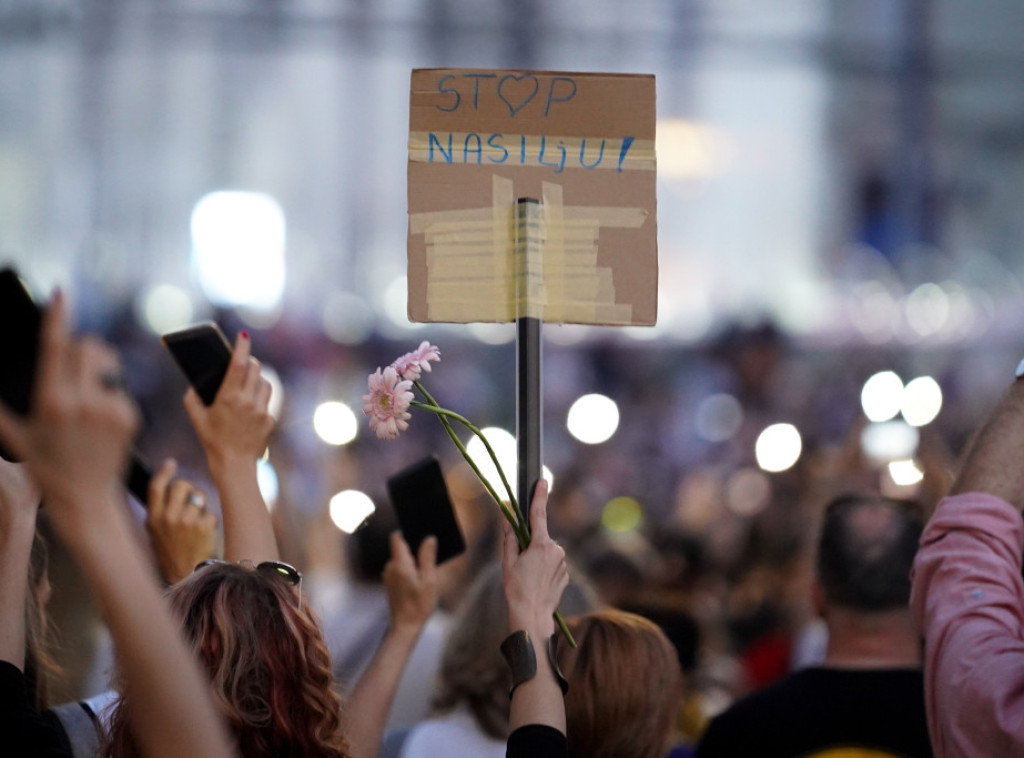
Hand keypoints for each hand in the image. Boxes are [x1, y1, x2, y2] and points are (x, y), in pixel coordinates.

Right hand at [0, 292, 138, 532]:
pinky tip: (98, 416)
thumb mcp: (16, 436)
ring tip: (84, 395)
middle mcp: (82, 402)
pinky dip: (109, 392)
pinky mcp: (130, 415)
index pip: (55, 348)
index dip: (57, 318)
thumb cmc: (46, 467)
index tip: (61, 293)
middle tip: (72, 361)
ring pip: (107, 364)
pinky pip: (119, 387)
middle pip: (87, 347)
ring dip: (96, 367)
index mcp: (51, 402)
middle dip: (80, 346)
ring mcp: (109, 409)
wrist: (85, 498)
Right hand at [146, 458, 217, 583]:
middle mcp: (167, 517)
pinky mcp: (203, 525)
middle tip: (192, 499)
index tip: (171, 463)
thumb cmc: (173, 555)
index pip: (155, 487)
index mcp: (153, 519)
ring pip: (198, 498)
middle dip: (189, 488)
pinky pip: (210, 512)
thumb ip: (161, 512)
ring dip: (201, 508)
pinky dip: (210, 522)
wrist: (186, 576)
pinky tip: (204, 535)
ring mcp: (185, 520)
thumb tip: (170, 488)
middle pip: (181, 485)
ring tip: (197, 526)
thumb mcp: (157, 534)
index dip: (164, 472)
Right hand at [183, 332, 273, 470]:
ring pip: (265, 382)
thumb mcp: (197, 418)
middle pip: (255, 369)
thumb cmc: (212, 440)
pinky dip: (259, 397)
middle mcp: (248, 401)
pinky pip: (267, 401)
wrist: (234, 464)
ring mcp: (261, 410)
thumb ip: (191, 398)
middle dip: (249, 362)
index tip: (243, 335)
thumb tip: (194, 383)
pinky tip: (250, 403)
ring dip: (257, 378)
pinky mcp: (269, 419)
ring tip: (248, 380)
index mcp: (229, 397)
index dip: (242, 347)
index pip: (239, 364)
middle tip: (243, 360)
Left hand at [382, 532, 437, 632]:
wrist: (405, 627)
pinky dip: (410, 569)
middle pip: (401, 548)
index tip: (420, 530)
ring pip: (402, 559)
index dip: (407, 531)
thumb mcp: (429, 580)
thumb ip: (427, 557)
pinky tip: (421, 579)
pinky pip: (401, 569)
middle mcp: (390, 567)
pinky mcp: (391, 583)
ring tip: (428, 569)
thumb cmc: (419, 604)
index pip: (397, 537)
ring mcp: (389, 575)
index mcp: (399, 563)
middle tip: (432, 552)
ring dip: (414, 561)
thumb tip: (429, 538)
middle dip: (415, 548)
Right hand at [502, 480, 567, 636]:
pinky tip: (537, 582)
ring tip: (528, 577)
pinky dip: (544, 568)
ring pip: (547, 551)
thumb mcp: (508, 561)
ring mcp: (563, 563)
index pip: (538, 514)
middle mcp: (556, 550)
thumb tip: (508, 517)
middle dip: (530, 544)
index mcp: (540, 544)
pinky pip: (553, 564)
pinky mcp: (566, 573)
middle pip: (540, 537)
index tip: (542, 481)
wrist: (533, 616)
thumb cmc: (517, 589)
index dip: (540, 496)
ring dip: (538, 558)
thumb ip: (509, 537)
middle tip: (520, 563)